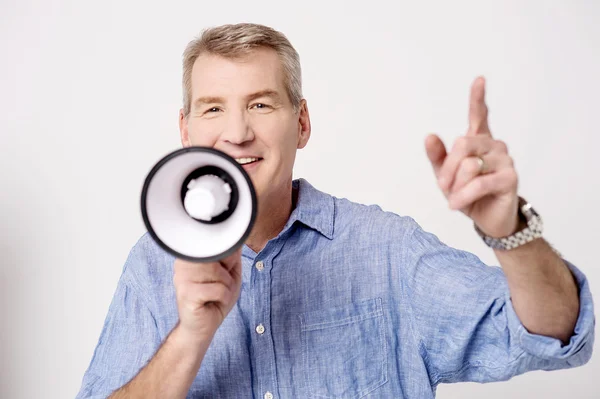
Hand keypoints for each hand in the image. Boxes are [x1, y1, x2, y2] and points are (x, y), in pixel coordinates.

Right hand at [173, 248, 242, 340]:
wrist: (201, 327)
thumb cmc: (215, 299)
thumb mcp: (230, 275)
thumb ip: (232, 256)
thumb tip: (237, 239)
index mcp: (192, 256)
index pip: (216, 245)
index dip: (227, 260)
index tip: (223, 273)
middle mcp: (184, 263)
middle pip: (218, 257)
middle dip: (227, 275)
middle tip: (221, 287)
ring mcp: (183, 278)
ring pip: (218, 272)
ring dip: (226, 286)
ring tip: (217, 294)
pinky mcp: (187, 294)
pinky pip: (218, 289)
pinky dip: (223, 297)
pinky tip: (214, 302)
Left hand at [425, 76, 519, 237]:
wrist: (488, 220)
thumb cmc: (468, 194)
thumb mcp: (446, 176)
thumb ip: (438, 157)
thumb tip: (429, 136)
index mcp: (479, 141)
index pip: (479, 115)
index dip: (477, 98)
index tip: (479, 79)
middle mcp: (494, 145)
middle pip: (462, 144)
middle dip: (447, 168)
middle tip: (443, 186)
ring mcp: (505, 159)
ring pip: (469, 165)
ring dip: (455, 186)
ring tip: (455, 198)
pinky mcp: (510, 177)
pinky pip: (478, 183)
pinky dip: (462, 196)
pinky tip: (457, 205)